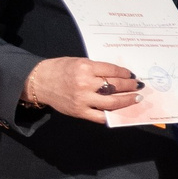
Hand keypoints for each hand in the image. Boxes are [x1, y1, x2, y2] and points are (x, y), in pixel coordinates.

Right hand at [21, 56, 140, 123]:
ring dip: (127, 100)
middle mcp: (85, 83)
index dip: (125, 73)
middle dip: (130, 86)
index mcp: (85, 67)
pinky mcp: (79, 111)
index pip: (113, 71)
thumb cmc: (59, 69)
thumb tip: (117, 76)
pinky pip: (99, 116)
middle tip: (138, 86)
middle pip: (115, 86)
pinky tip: (119, 112)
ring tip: (135, 98)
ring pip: (112, 102)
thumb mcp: (78, 62)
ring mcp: (83, 99)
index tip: (132, 75)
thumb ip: (96, 69)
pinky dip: (111, 115)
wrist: (39, 82)